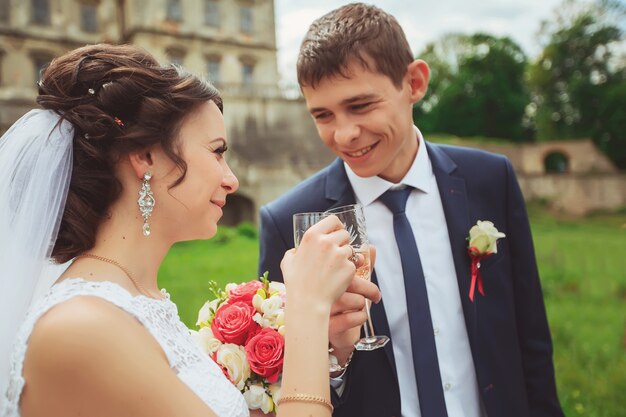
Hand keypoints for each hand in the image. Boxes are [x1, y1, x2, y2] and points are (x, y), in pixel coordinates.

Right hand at [280, 215, 356, 310]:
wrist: (308, 302)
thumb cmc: (296, 283)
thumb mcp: (288, 262)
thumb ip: (294, 251)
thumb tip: (297, 250)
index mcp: (312, 236)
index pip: (333, 220)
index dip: (337, 225)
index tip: (337, 232)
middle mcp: (327, 242)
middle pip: (344, 234)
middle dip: (342, 242)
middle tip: (336, 253)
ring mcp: (339, 255)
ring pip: (350, 249)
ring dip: (346, 256)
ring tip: (336, 268)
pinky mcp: (349, 267)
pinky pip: (353, 264)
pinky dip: (348, 270)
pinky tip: (338, 277)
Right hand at [329, 246, 379, 363]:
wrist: (328, 330)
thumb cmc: (341, 303)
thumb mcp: (351, 283)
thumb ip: (361, 266)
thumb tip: (372, 247)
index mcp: (325, 277)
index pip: (345, 266)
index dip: (357, 269)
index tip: (364, 274)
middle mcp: (322, 291)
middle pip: (352, 283)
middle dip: (369, 289)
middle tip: (375, 295)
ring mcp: (324, 308)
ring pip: (355, 301)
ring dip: (362, 304)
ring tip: (359, 306)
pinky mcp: (330, 325)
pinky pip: (353, 318)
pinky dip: (361, 317)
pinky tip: (358, 317)